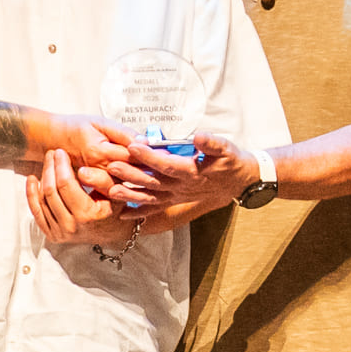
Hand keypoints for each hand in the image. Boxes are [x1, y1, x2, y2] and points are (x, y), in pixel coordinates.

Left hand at [27, 144, 129, 246]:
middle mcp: (70, 226)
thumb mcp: (116, 193)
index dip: (60, 165)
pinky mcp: (52, 235)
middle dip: (50, 168)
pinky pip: (36, 212)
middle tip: (52, 154)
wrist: (114, 234)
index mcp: (86, 215)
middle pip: (51, 190)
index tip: (60, 152)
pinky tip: (32, 179)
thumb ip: (102, 179)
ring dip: (42, 177)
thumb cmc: (115, 210)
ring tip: (47, 163)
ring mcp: (59, 232)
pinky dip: (31, 194)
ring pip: (42, 200)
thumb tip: (82, 170)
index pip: (65, 184)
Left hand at [119, 136, 252, 228]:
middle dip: (132, 174)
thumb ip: (212, 143)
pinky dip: (140, 212)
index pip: (167, 164)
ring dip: (131, 194)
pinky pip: (155, 208)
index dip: (150, 156)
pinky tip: (123, 214)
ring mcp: (177, 195)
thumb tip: (199, 137)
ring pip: (150, 197)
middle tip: (112, 166)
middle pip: (153, 181)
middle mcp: (182, 186)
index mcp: (192, 172)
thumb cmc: (231, 162)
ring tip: (110, 191)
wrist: (239, 182)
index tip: (134, 146)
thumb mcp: (227, 149)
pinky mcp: (175, 200)